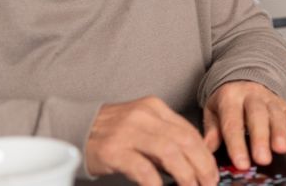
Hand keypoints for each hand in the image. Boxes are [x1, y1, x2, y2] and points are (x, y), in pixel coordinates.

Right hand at [85, 96, 217, 185]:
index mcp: (154, 107)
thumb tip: (193, 161)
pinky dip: (157, 183)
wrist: (72, 129)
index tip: (212, 171)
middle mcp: (143, 116)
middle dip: (202, 165)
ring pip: (170, 153)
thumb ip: (165, 137)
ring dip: (186, 174)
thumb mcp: (141, 126)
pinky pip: (143, 169)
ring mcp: (128, 132)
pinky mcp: (114, 150)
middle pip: (185, 141)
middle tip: (209, 183)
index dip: (205, 154)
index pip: (189, 130)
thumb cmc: (111, 132)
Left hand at [203, 81, 285, 169]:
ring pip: (276, 115)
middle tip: (262, 158)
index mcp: (230, 97)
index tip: (241, 163)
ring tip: (281, 149)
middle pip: (257, 116)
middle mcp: (251, 96)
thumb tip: (208, 147)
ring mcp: (270, 99)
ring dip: (280, 132)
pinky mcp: (284, 104)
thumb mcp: (212, 109)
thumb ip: (212, 129)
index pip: (233, 122)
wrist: (242, 76)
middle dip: (261, 138)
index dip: (237, 144)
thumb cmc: (226, 99)